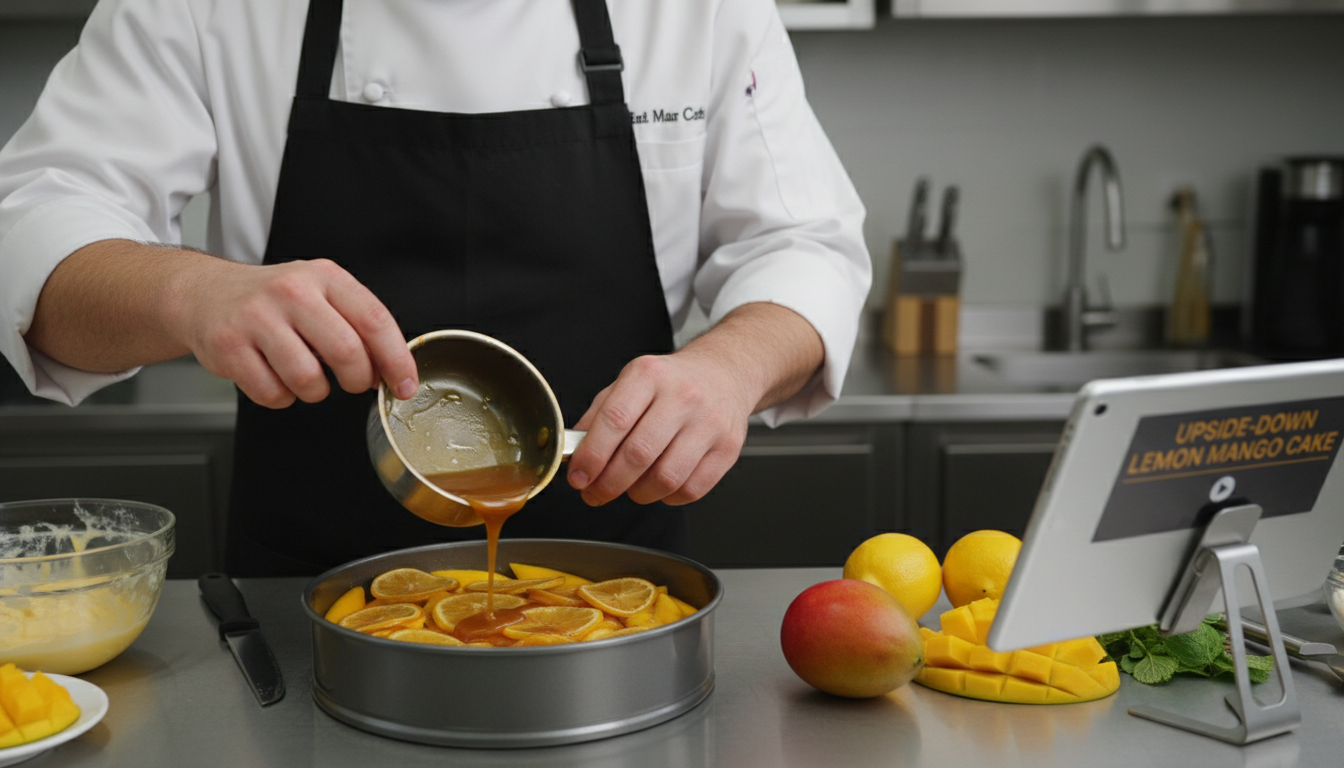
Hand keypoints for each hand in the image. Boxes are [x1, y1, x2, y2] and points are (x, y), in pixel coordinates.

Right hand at [173, 257, 417, 407]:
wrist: (204, 293)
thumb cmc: (273, 300)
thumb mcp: (320, 292)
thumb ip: (357, 323)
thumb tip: (391, 369)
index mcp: (325, 277)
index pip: (375, 320)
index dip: (396, 359)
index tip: (404, 384)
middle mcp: (292, 292)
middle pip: (346, 353)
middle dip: (357, 380)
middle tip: (353, 382)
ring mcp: (257, 318)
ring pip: (309, 380)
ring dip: (315, 391)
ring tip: (305, 374)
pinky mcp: (229, 346)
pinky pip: (272, 394)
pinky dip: (281, 396)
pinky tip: (274, 375)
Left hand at [566, 350, 753, 505]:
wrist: (723, 373)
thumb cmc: (671, 382)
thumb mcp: (630, 382)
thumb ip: (599, 416)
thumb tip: (576, 455)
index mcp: (649, 376)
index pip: (614, 420)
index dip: (592, 456)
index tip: (578, 477)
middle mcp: (682, 396)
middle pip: (638, 455)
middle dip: (609, 483)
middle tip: (596, 492)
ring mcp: (709, 423)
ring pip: (666, 478)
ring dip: (638, 494)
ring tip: (630, 488)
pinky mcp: (727, 448)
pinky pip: (691, 490)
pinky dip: (667, 497)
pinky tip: (659, 485)